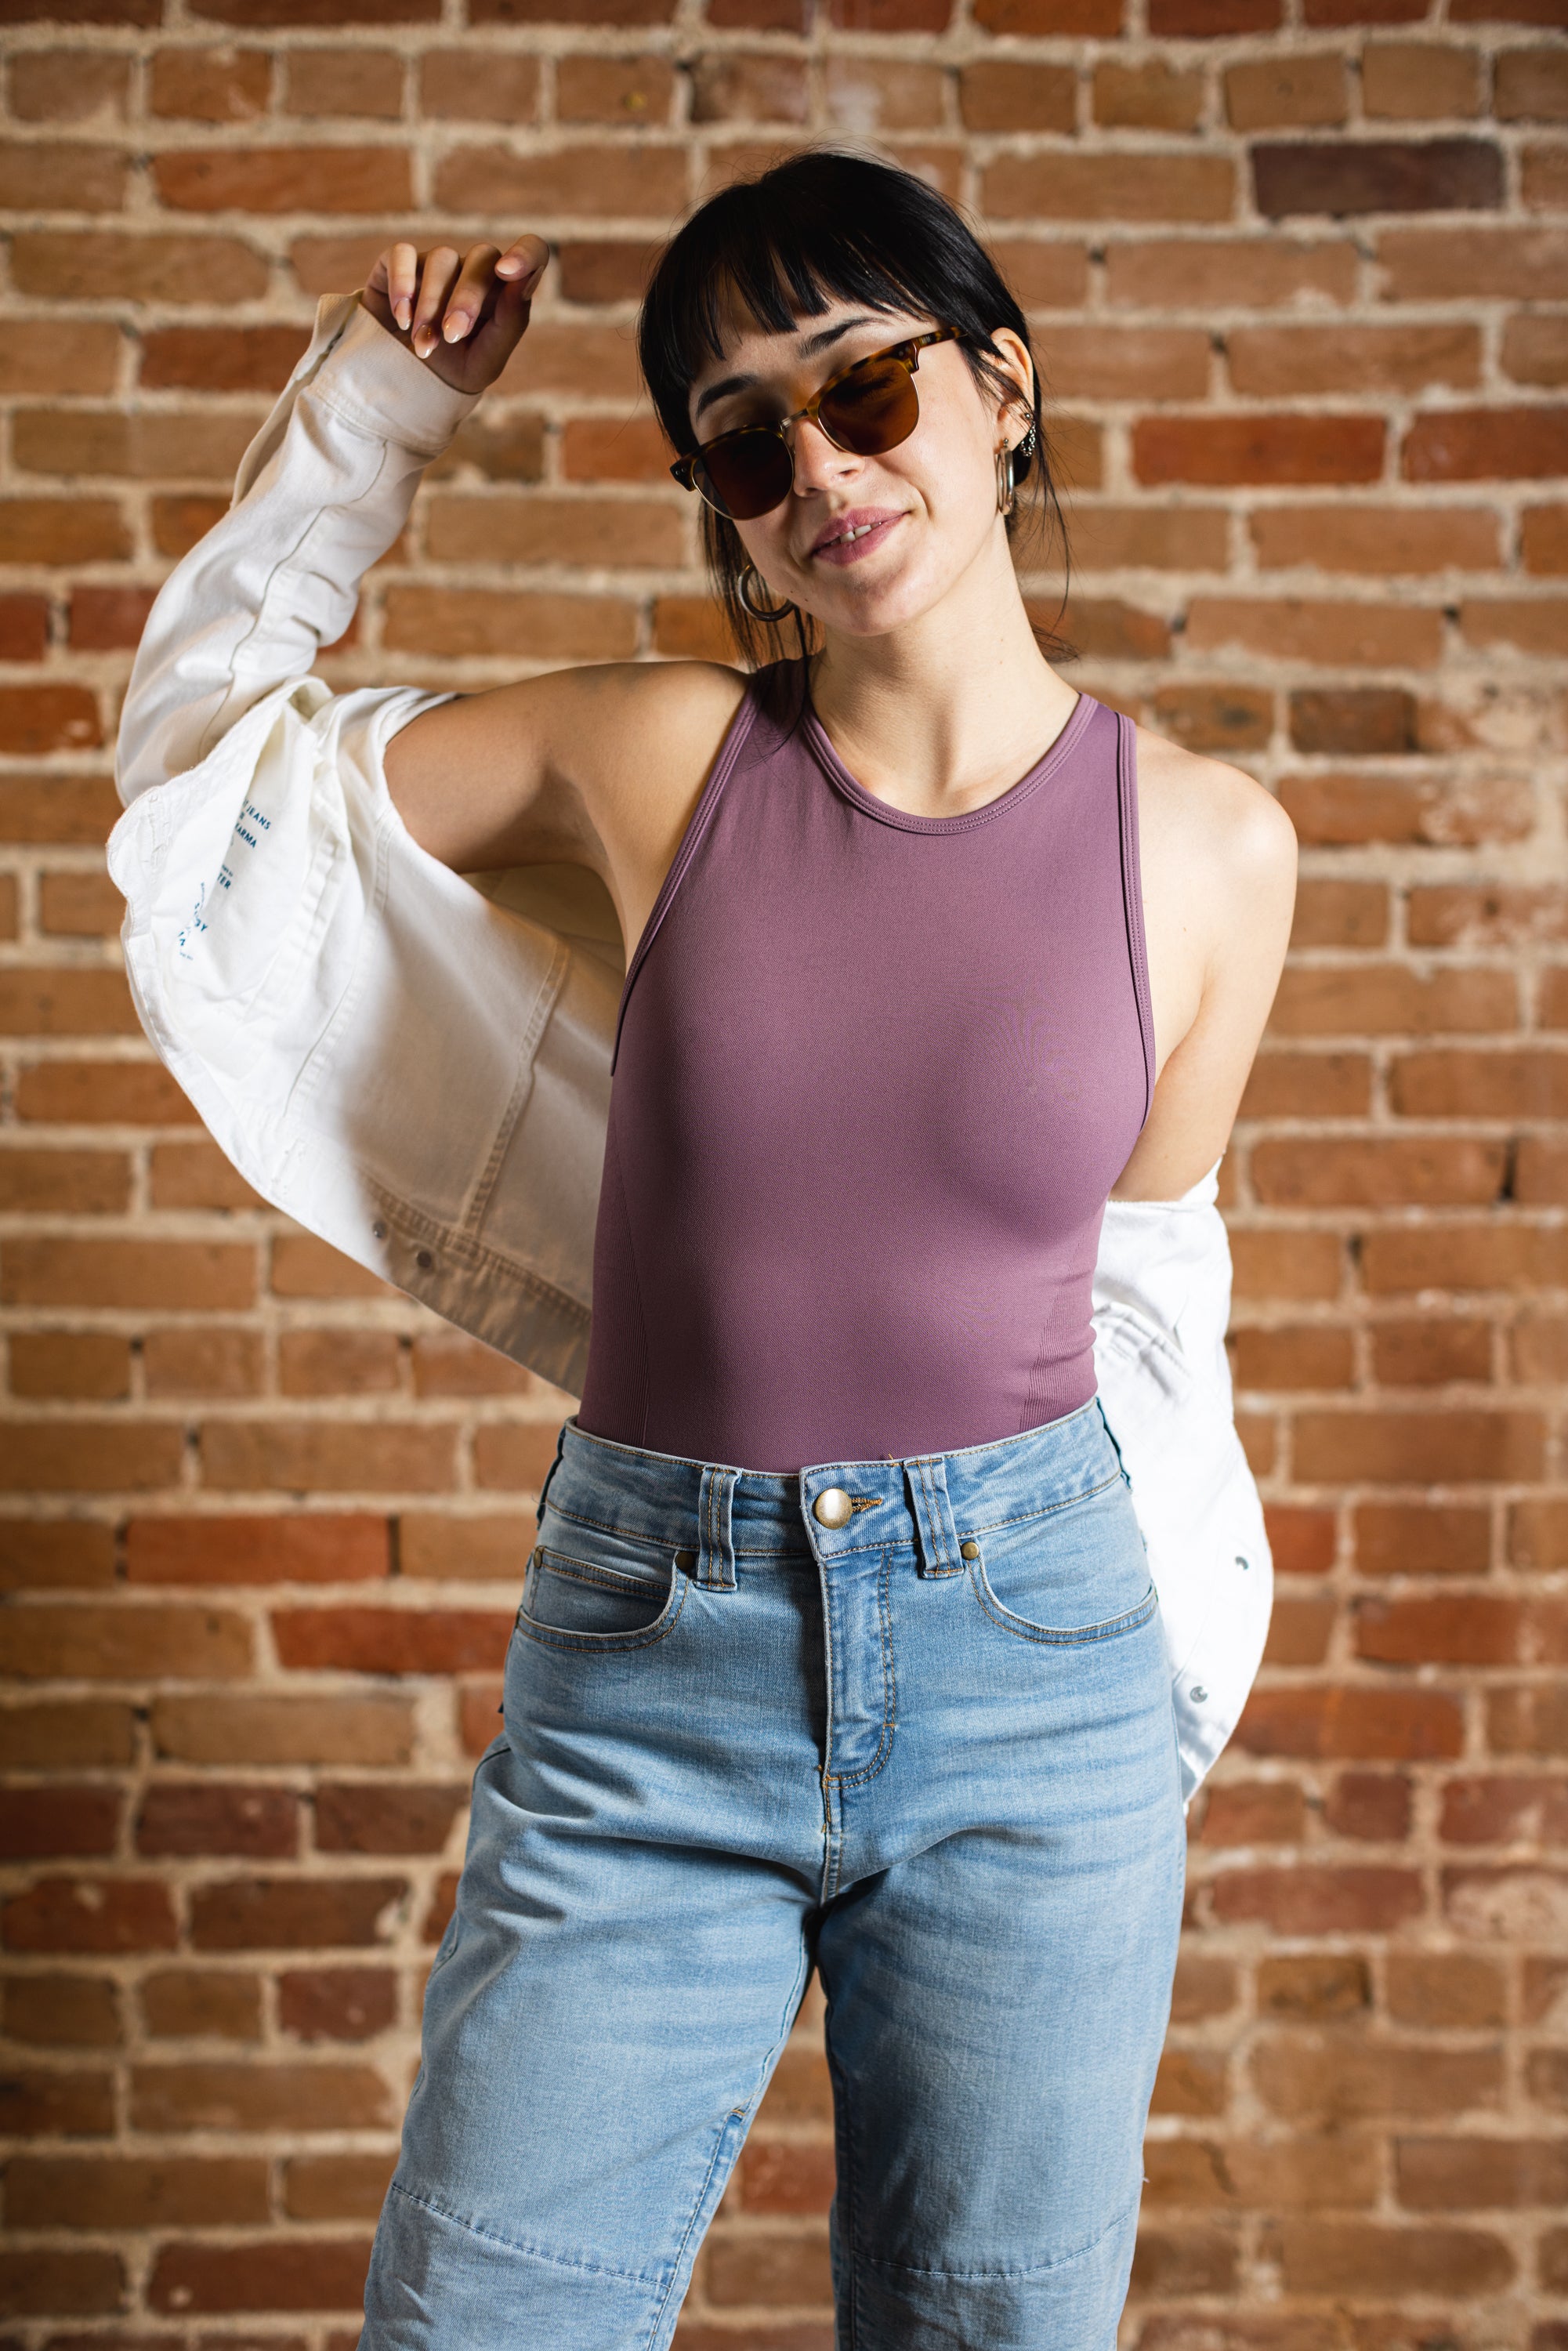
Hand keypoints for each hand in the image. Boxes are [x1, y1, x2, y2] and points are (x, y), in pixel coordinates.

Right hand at [359, 234, 548, 396]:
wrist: (406, 380)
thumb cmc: (457, 368)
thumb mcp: (488, 359)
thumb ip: (510, 322)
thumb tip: (520, 283)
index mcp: (504, 289)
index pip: (532, 252)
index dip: (525, 253)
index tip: (507, 272)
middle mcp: (473, 269)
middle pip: (482, 256)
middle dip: (467, 297)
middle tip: (452, 336)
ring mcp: (436, 262)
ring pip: (442, 258)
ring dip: (431, 306)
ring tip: (424, 346)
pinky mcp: (399, 262)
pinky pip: (402, 254)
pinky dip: (402, 284)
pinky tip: (402, 320)